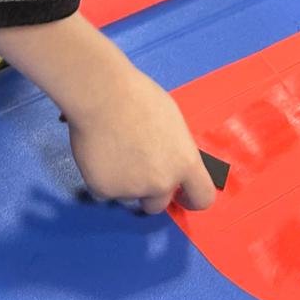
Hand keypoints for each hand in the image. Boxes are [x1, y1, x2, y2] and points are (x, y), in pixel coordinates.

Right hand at [66, 63, 215, 214]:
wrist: (101, 95)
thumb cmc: (139, 97)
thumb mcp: (172, 122)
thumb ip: (175, 149)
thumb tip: (170, 161)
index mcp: (184, 162)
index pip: (201, 198)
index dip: (191, 199)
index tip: (182, 196)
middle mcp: (161, 183)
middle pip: (158, 204)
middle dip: (149, 192)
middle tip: (136, 167)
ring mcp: (132, 190)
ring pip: (129, 196)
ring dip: (124, 183)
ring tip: (114, 150)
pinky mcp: (104, 191)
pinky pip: (105, 191)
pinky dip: (102, 178)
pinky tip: (98, 153)